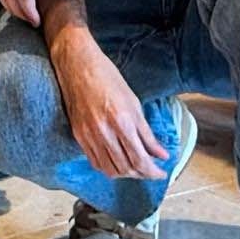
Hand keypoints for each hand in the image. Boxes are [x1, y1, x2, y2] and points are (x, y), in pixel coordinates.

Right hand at [49, 20, 165, 181]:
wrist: (77, 65)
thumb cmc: (107, 77)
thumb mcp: (134, 102)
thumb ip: (146, 133)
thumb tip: (161, 153)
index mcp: (123, 121)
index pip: (141, 159)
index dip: (153, 171)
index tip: (162, 173)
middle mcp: (105, 132)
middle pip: (126, 168)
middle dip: (142, 174)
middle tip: (152, 171)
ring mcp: (89, 135)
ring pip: (110, 170)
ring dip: (126, 174)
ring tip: (136, 169)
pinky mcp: (79, 136)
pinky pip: (95, 162)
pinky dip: (109, 168)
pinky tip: (117, 163)